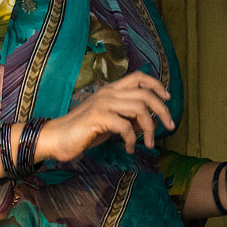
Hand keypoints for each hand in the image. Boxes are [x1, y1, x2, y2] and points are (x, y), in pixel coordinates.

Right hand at [37, 71, 174, 162]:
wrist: (56, 139)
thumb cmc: (82, 132)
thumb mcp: (109, 123)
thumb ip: (127, 118)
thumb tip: (148, 123)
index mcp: (110, 90)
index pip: (138, 78)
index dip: (156, 85)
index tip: (167, 99)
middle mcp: (108, 93)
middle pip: (145, 94)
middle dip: (162, 111)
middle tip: (170, 126)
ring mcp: (102, 104)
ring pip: (139, 109)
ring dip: (149, 129)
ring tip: (148, 143)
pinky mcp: (98, 118)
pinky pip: (125, 127)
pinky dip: (131, 140)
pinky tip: (128, 149)